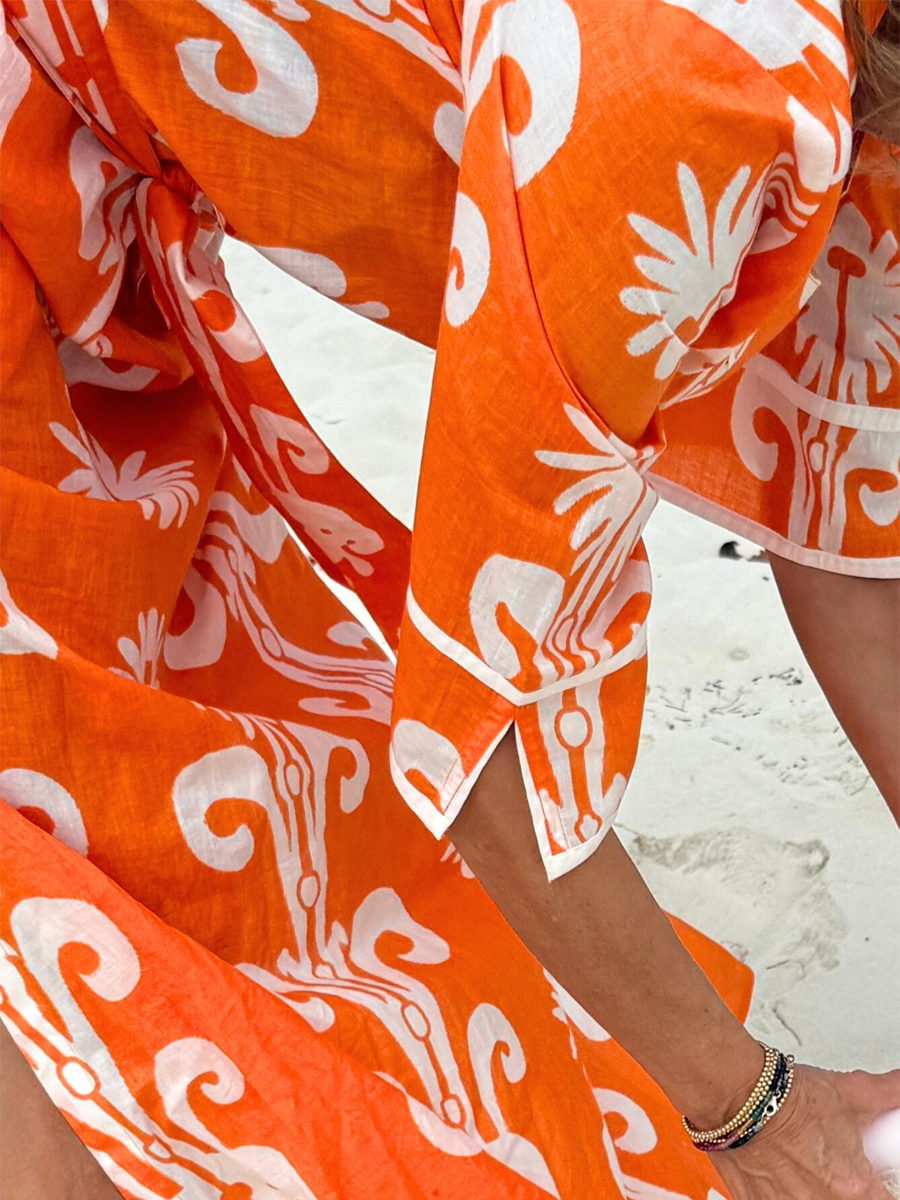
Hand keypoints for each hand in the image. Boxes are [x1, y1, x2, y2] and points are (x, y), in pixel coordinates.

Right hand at [711, 1064, 899, 1198]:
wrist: (735, 1093)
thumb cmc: (786, 1096)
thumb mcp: (849, 1091)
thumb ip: (886, 1093)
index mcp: (854, 1187)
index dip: (880, 1189)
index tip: (873, 1179)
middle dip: (841, 1188)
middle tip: (831, 1165)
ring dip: (810, 1188)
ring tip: (801, 1162)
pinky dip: (781, 1189)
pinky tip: (777, 1167)